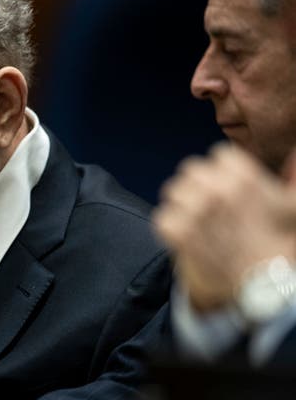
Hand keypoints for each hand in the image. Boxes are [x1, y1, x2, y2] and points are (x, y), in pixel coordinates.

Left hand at [154, 144, 295, 311]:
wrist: (260, 290)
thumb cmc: (278, 248)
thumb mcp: (292, 210)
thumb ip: (293, 179)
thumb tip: (294, 154)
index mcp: (244, 176)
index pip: (218, 156)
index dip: (223, 174)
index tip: (229, 191)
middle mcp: (216, 189)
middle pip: (191, 171)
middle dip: (198, 186)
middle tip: (210, 208)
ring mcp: (194, 210)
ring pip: (173, 192)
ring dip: (182, 205)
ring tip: (199, 223)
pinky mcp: (177, 232)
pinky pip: (162, 217)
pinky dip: (171, 228)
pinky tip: (188, 237)